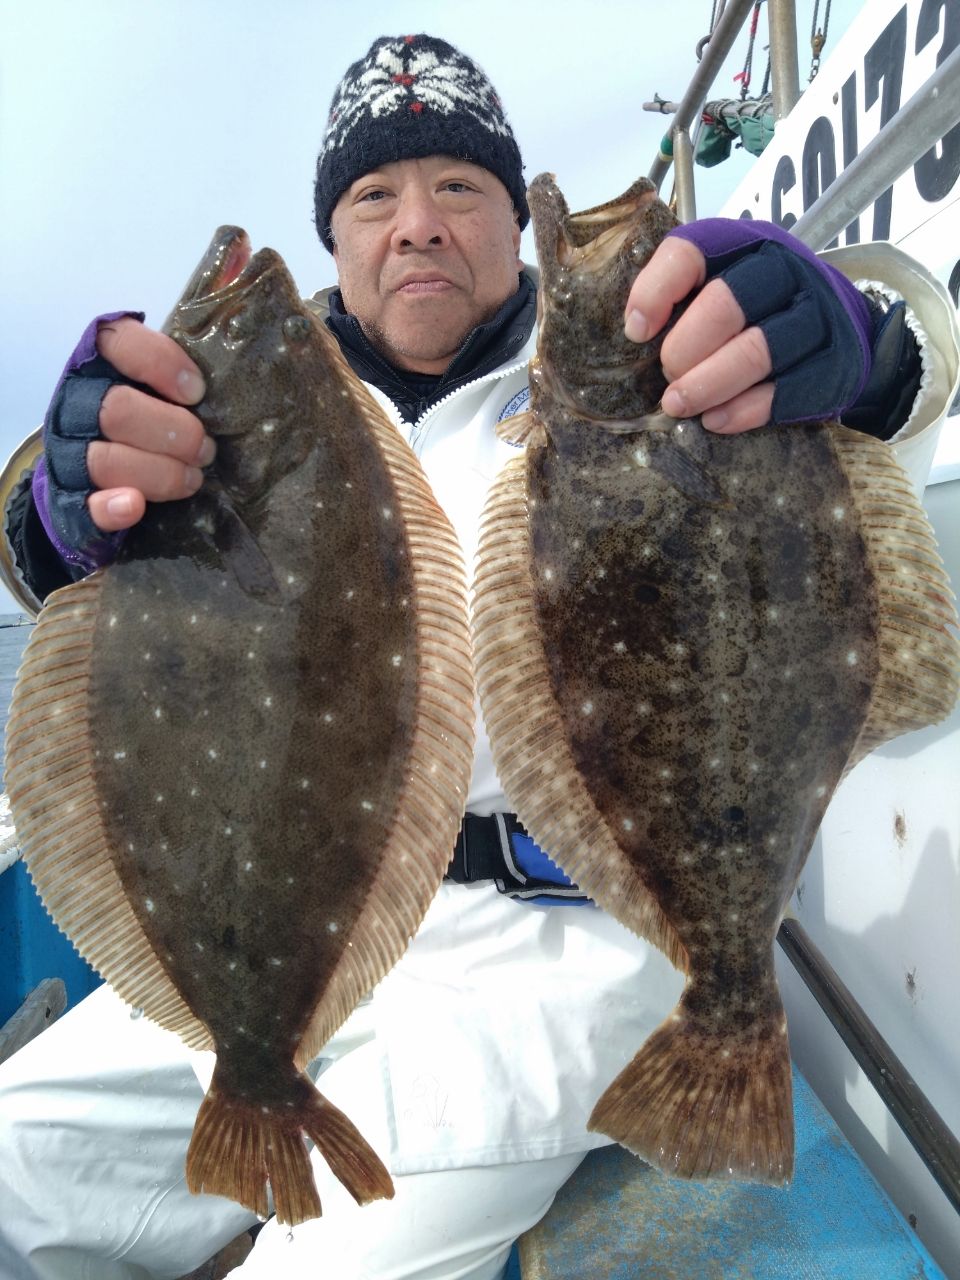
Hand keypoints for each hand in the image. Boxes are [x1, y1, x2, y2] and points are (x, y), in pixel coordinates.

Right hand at [88, 318, 212, 531]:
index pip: (117, 342)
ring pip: (105, 460)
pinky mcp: (70, 500)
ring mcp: (67, 454)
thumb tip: (231, 384)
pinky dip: (111, 507)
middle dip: (173, 432)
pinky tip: (135, 506)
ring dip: (159, 473)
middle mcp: (75, 405)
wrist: (91, 481)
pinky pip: (84, 506)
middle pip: (116, 410)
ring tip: (192, 478)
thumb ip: (178, 380)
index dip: (160, 363)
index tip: (197, 392)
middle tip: (206, 448)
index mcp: (97, 365)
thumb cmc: (147, 421)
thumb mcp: (157, 389)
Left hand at [623, 218, 874, 434]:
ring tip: (678, 404)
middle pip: (725, 304)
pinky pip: (784, 393)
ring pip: (755, 352)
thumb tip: (636, 330)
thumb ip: (679, 296)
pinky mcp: (835, 364)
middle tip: (668, 373)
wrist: (843, 332)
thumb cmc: (760, 309)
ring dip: (707, 385)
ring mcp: (817, 316)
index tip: (636, 332)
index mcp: (745, 242)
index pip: (691, 251)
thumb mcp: (720, 284)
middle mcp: (787, 270)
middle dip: (684, 348)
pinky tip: (716, 420)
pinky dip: (743, 411)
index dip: (656, 291)